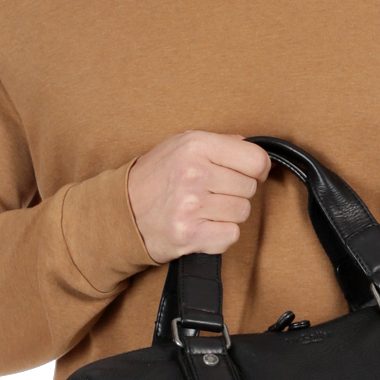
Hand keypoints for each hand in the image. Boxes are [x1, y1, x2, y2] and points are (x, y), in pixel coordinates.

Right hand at [127, 131, 269, 263]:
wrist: (121, 212)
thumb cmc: (154, 178)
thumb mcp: (181, 145)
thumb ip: (219, 143)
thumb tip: (253, 150)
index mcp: (195, 145)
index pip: (256, 160)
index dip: (258, 169)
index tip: (249, 174)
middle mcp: (193, 173)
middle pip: (249, 188)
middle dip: (236, 192)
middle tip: (212, 193)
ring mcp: (190, 206)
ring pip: (242, 213)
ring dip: (228, 214)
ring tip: (204, 209)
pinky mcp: (189, 235)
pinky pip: (231, 235)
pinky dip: (221, 235)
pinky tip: (203, 226)